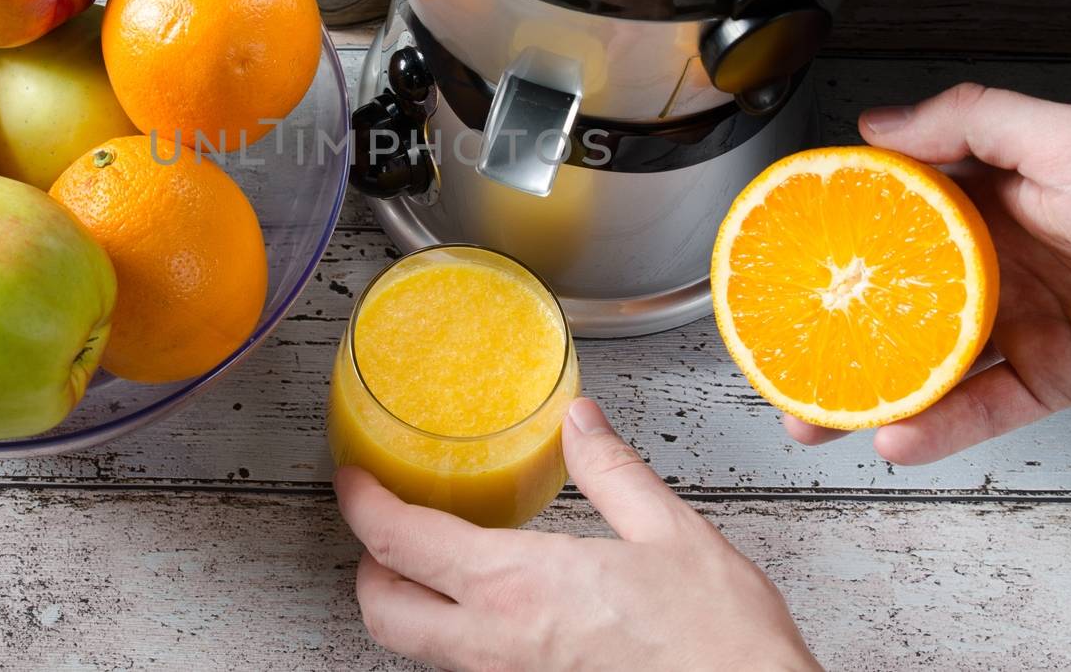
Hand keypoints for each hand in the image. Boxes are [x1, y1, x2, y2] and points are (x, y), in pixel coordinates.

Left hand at [336, 398, 817, 670]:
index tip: (352, 477)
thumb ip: (611, 471)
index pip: (398, 540)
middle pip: (381, 610)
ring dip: (409, 602)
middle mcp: (494, 642)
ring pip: (418, 647)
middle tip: (384, 523)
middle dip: (367, 564)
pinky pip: (465, 667)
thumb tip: (581, 422)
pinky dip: (454, 632)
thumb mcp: (667, 533)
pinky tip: (495, 606)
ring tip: (436, 560)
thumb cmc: (718, 642)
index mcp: (516, 584)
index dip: (361, 502)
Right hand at [786, 83, 1070, 462]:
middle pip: (895, 297)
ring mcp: (1023, 323)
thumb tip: (879, 123)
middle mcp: (1000, 259)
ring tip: (814, 413)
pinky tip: (898, 436)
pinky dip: (937, 430)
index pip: (897, 210)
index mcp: (996, 194)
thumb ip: (972, 120)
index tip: (783, 252)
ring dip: (867, 392)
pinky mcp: (1054, 379)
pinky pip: (983, 410)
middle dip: (832, 327)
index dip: (838, 231)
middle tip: (778, 351)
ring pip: (926, 363)